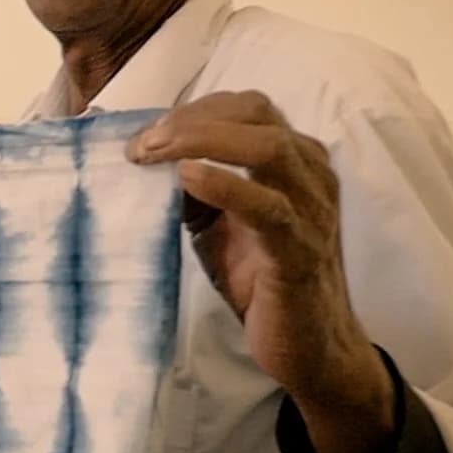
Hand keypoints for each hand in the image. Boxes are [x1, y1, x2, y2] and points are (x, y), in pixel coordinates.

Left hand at [129, 91, 393, 452]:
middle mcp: (311, 174)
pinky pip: (268, 208)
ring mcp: (311, 210)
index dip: (194, 110)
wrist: (308, 345)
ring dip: (203, 141)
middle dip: (191, 120)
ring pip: (268, 148)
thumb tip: (144, 161)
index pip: (247, 106)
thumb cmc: (259, 279)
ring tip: (154, 152)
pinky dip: (226, 185)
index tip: (144, 133)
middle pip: (257, 114)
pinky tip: (188, 178)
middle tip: (141, 144)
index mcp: (295, 160)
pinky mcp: (300, 250)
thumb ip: (192, 190)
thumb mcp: (217, 224)